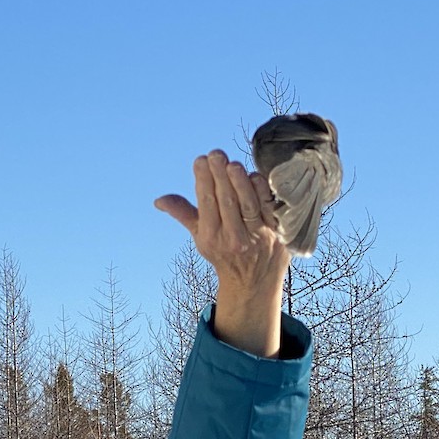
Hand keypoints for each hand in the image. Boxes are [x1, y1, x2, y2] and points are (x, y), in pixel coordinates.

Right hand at [155, 149, 291, 356]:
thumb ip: (184, 214)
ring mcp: (259, 237)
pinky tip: (253, 175)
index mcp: (213, 238)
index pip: (207, 203)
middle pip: (227, 200)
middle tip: (215, 154)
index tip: (200, 160)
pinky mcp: (278, 234)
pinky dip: (261, 190)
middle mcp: (235, 239)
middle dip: (220, 174)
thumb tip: (159, 200)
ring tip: (231, 163)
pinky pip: (269, 207)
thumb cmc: (224, 253)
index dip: (203, 180)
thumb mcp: (201, 237)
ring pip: (248, 202)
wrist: (253, 284)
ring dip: (240, 180)